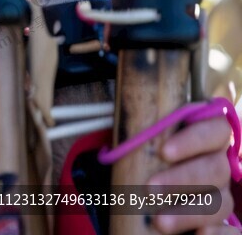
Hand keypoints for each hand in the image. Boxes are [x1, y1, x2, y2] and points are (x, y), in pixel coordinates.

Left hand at [149, 115, 234, 233]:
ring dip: (189, 213)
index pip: (215, 130)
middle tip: (150, 189)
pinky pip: (231, 232)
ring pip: (219, 203)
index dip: (194, 140)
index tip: (163, 152)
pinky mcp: (224, 224)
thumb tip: (124, 139)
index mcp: (206, 137)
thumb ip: (143, 136)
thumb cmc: (142, 156)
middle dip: (182, 179)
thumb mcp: (141, 141)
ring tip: (160, 222)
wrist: (143, 188)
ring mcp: (223, 195)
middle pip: (215, 169)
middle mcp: (218, 164)